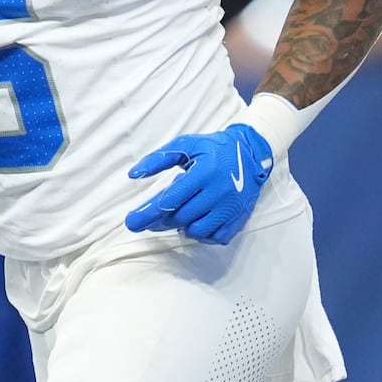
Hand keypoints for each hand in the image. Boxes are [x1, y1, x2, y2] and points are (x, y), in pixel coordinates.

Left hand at [124, 124, 274, 244]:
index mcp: (205, 172)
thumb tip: (134, 174)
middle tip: (149, 218)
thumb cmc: (212, 148)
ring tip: (176, 215)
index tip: (132, 222)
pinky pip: (216, 237)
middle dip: (161, 220)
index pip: (172, 199)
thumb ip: (158, 159)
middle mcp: (220, 192)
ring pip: (198, 230)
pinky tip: (195, 222)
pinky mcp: (239, 218)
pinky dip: (202, 234)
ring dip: (182, 227)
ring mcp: (231, 208)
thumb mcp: (185, 145)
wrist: (249, 152)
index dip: (149, 212)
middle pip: (182, 217)